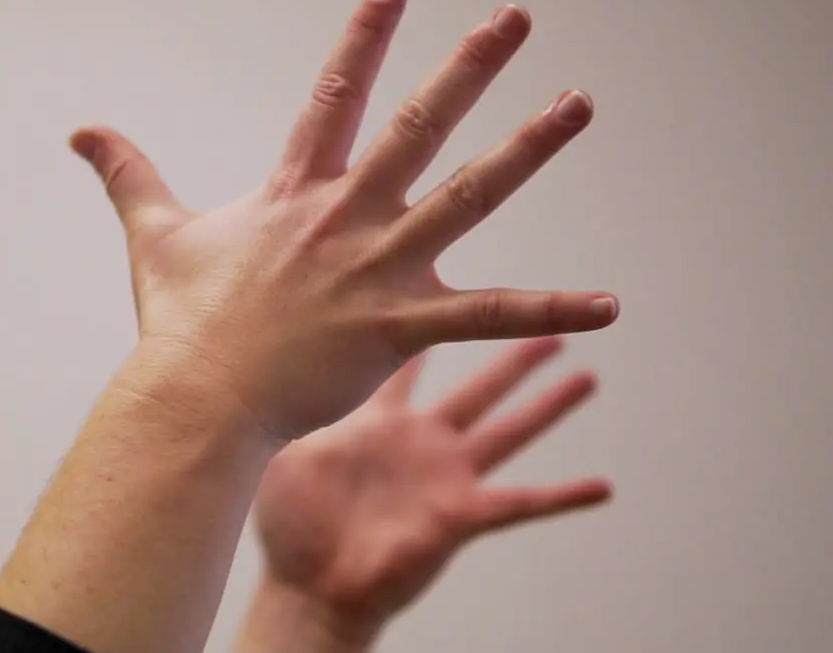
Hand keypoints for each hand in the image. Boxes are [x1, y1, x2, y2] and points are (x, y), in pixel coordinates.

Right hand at [72, 0, 616, 442]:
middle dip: (467, 65)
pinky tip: (609, 304)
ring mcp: (379, 266)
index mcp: (296, 191)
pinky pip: (488, 313)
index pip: (335, 92)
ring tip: (579, 102)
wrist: (197, 399)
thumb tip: (81, 129)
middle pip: (419, 124)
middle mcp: (346, 215)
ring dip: (528, 146)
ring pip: (469, 194)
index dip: (366, 34)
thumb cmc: (180, 323)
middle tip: (512, 17)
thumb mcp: (155, 234)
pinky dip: (550, 309)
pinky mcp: (400, 323)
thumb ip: (130, 173)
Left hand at [249, 337, 610, 643]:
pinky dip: (562, 496)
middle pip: (477, 385)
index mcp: (378, 419)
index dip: (425, 322)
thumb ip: (289, 395)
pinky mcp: (459, 516)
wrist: (307, 585)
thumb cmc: (288, 522)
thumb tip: (264, 348)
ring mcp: (444, 478)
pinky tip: (602, 486)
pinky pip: (520, 504)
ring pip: (508, 431)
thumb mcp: (286, 444)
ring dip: (549, 406)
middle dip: (514, 354)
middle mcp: (420, 442)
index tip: (443, 281)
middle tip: (551, 320)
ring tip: (587, 377)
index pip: (406, 357)